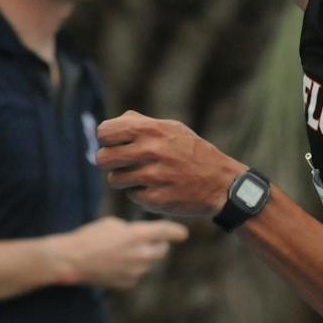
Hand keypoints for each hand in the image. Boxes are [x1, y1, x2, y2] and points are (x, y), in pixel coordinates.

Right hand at [61, 216, 187, 288]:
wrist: (72, 260)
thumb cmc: (90, 237)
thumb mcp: (113, 223)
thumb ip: (133, 230)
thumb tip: (141, 236)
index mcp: (138, 235)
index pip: (168, 232)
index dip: (178, 232)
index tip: (183, 233)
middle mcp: (141, 254)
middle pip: (162, 251)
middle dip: (158, 245)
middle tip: (148, 240)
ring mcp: (136, 271)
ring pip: (149, 263)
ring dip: (143, 257)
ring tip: (121, 252)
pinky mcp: (128, 283)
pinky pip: (137, 274)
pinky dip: (132, 269)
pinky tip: (115, 264)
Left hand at [95, 111, 245, 218]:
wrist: (220, 182)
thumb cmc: (192, 152)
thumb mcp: (171, 128)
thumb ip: (139, 124)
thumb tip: (106, 128)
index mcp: (151, 130)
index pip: (104, 132)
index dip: (108, 139)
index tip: (117, 144)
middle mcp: (150, 151)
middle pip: (102, 158)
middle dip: (111, 162)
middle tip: (125, 163)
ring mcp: (153, 176)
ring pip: (114, 179)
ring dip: (125, 180)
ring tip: (143, 176)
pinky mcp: (155, 199)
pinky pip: (131, 195)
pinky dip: (140, 193)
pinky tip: (156, 188)